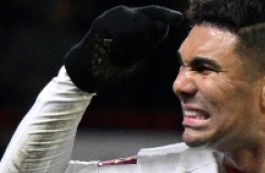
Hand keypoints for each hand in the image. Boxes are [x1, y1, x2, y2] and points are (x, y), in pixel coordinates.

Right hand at [64, 5, 184, 91]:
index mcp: (132, 16)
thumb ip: (150, 39)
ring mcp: (110, 17)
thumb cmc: (114, 60)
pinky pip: (120, 40)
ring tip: (121, 58)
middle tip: (132, 58)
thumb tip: (163, 26)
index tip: (179, 19)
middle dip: (144, 46)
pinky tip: (112, 57)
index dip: (166, 15)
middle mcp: (121, 12)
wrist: (86, 67)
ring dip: (131, 52)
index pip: (153, 12)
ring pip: (133, 33)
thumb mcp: (136, 50)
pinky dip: (119, 53)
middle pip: (145, 25)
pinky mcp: (100, 25)